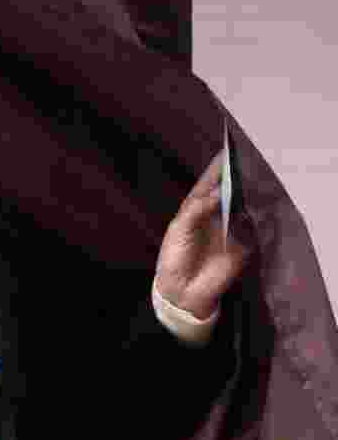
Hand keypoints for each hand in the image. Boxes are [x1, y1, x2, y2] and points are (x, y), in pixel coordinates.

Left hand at [154, 149, 249, 319]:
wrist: (183, 291)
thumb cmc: (175, 257)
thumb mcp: (179, 230)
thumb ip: (196, 210)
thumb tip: (217, 193)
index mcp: (197, 208)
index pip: (210, 182)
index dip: (219, 167)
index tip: (230, 148)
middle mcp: (216, 214)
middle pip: (231, 190)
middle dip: (239, 176)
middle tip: (251, 157)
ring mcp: (231, 227)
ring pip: (244, 205)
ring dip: (251, 192)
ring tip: (260, 174)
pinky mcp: (244, 243)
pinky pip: (254, 225)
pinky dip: (258, 214)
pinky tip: (263, 202)